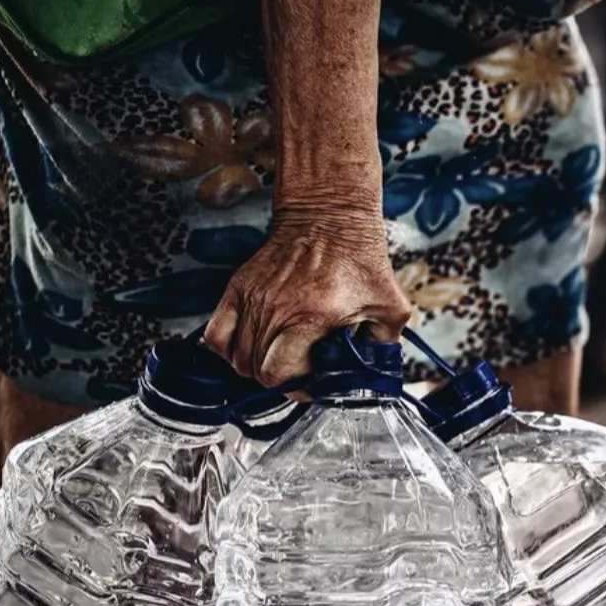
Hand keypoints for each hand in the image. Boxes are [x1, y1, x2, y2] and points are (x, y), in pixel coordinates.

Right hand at [204, 195, 411, 387]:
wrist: (331, 217)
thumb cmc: (360, 259)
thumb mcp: (389, 308)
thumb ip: (384, 348)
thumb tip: (374, 376)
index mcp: (311, 317)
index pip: (280, 375)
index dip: (298, 388)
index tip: (314, 383)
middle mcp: (275, 309)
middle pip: (257, 371)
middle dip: (280, 380)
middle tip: (300, 372)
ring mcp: (252, 298)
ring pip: (236, 358)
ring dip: (257, 367)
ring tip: (281, 359)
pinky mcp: (238, 288)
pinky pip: (215, 335)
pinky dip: (229, 350)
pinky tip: (253, 347)